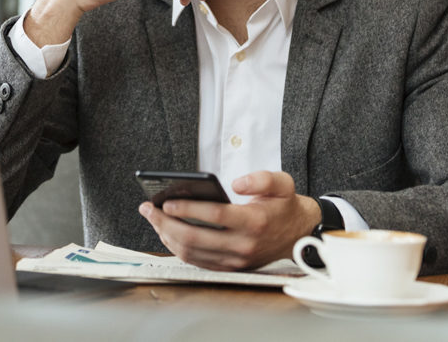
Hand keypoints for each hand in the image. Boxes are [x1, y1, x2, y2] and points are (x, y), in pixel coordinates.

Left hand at [137, 171, 320, 270]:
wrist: (300, 235)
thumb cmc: (284, 206)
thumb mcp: (283, 183)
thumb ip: (261, 179)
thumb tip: (237, 182)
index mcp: (254, 221)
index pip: (214, 216)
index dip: (187, 209)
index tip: (166, 202)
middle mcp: (243, 245)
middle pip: (195, 238)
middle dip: (166, 223)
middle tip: (148, 209)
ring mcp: (235, 260)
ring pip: (192, 253)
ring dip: (167, 236)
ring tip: (153, 220)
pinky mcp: (230, 268)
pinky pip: (198, 261)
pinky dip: (178, 249)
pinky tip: (167, 233)